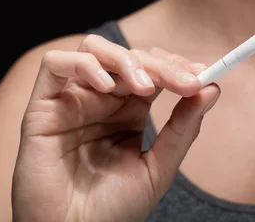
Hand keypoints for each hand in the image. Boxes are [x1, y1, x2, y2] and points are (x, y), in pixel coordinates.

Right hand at [12, 34, 220, 221]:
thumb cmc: (112, 210)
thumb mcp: (158, 168)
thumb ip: (183, 128)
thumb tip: (211, 87)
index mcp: (127, 110)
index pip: (151, 69)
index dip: (175, 66)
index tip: (201, 75)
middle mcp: (99, 100)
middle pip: (128, 56)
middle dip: (159, 64)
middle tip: (184, 82)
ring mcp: (71, 100)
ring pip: (93, 49)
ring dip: (124, 58)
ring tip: (145, 86)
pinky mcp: (42, 106)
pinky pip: (55, 64)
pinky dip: (83, 65)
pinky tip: (106, 88)